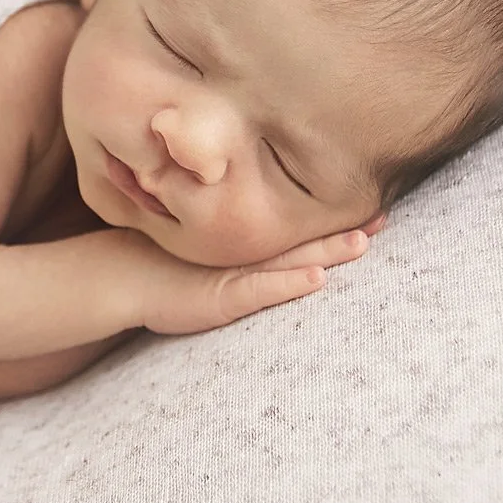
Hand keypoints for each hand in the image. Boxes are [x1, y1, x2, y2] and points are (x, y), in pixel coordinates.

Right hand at [137, 211, 386, 336]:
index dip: (332, 218)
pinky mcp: (220, 297)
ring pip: (289, 259)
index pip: (296, 227)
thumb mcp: (202, 253)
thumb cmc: (157, 264)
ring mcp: (233, 273)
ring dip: (327, 251)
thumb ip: (234, 246)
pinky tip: (315, 278)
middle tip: (385, 216)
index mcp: (244, 242)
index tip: (373, 205)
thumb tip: (269, 238)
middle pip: (302, 238)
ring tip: (363, 243)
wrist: (117, 278)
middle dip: (344, 230)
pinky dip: (289, 284)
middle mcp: (243, 252)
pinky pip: (261, 290)